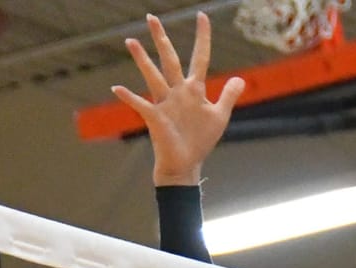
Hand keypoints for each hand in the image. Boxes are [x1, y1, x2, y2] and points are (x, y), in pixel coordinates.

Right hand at [111, 13, 244, 186]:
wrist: (185, 164)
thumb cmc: (200, 140)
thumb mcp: (219, 116)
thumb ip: (228, 96)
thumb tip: (239, 78)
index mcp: (194, 90)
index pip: (199, 58)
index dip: (203, 38)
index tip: (202, 16)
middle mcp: (177, 92)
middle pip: (169, 60)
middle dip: (162, 39)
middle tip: (151, 16)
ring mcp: (165, 103)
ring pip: (153, 76)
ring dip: (142, 60)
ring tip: (131, 40)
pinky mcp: (156, 118)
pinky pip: (140, 105)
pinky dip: (129, 97)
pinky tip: (116, 88)